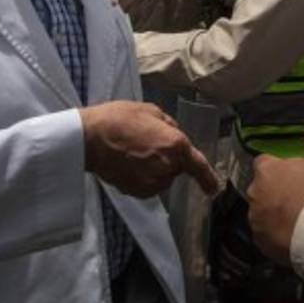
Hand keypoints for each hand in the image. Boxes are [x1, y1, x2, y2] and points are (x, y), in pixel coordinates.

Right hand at [79, 101, 219, 197]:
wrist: (89, 139)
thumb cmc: (119, 119)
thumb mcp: (150, 111)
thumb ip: (169, 125)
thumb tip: (174, 134)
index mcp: (176, 144)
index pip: (198, 165)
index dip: (208, 178)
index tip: (214, 189)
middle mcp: (168, 167)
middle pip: (176, 167)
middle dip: (167, 157)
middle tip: (145, 142)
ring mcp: (153, 182)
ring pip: (162, 177)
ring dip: (155, 168)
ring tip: (133, 152)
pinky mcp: (138, 192)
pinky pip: (148, 185)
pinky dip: (143, 177)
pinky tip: (128, 164)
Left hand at [247, 118, 303, 264]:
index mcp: (266, 170)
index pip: (264, 162)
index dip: (277, 167)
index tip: (291, 174)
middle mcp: (254, 192)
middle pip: (261, 187)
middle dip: (272, 190)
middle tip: (295, 196)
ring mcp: (255, 218)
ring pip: (261, 211)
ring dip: (272, 211)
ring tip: (293, 217)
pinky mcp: (259, 240)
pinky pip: (264, 233)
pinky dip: (273, 232)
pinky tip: (290, 233)